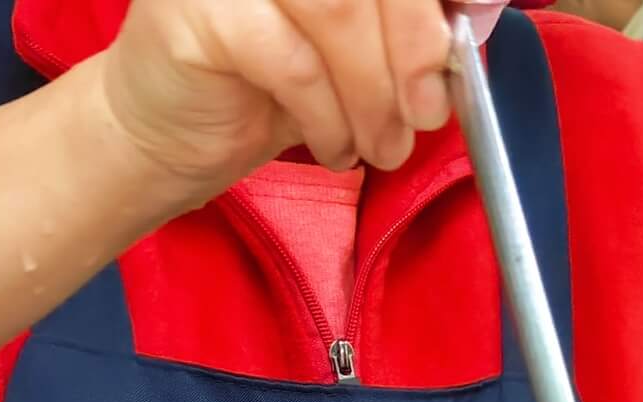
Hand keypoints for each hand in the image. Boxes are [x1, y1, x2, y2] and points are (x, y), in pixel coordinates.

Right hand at [101, 0, 454, 199]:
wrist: (170, 130)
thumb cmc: (269, 84)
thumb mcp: (355, 49)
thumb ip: (405, 27)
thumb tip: (472, 27)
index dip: (432, 7)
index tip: (459, 56)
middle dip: (415, 51)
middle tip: (427, 115)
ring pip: (336, 12)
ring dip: (373, 93)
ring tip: (382, 146)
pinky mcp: (196, 9)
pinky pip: (293, 64)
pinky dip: (328, 117)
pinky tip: (335, 147)